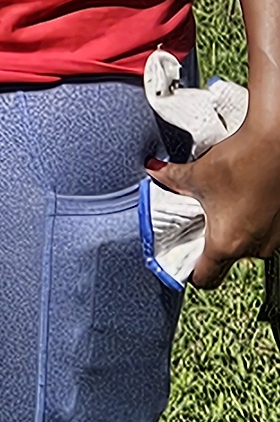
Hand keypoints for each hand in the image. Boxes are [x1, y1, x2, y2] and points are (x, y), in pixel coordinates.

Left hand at [154, 119, 279, 279]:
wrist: (279, 144)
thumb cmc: (244, 161)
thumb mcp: (196, 174)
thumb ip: (170, 179)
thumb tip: (154, 171)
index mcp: (227, 244)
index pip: (206, 278)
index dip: (189, 272)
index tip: (181, 260)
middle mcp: (254, 247)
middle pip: (224, 261)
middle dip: (208, 245)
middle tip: (195, 224)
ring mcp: (273, 238)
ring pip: (244, 245)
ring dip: (230, 230)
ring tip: (219, 205)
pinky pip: (261, 231)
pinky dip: (248, 220)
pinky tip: (240, 198)